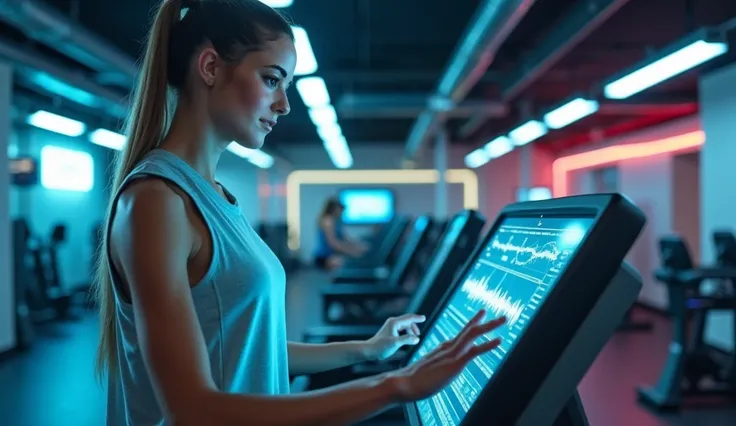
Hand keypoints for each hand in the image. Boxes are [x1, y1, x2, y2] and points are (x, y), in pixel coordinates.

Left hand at [364, 314, 425, 360]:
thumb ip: (407, 340)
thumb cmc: (381, 347)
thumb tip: (417, 338)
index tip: (424, 318)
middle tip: (418, 335)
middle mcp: (393, 322)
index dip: (417, 318)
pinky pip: (402, 329)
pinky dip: (406, 332)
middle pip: (408, 321)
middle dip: (414, 326)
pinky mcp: (390, 331)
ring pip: (405, 325)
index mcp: (394, 323)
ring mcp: (391, 326)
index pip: (409, 318)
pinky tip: (407, 339)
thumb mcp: (395, 343)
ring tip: (414, 338)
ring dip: (410, 330)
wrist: (370, 350)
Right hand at [388, 310, 504, 401]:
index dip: (473, 325)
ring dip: (490, 326)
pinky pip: (474, 351)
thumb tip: (437, 369)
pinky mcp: (455, 363)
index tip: (482, 317)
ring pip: (474, 334)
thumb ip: (435, 368)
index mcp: (444, 349)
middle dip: (485, 322)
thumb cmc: (413, 382)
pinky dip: (488, 345)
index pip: (463, 334)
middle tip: (501, 316)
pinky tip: (499, 340)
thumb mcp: (429, 372)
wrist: (405, 384)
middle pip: (470, 330)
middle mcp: (449, 347)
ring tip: (504, 319)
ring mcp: (452, 353)